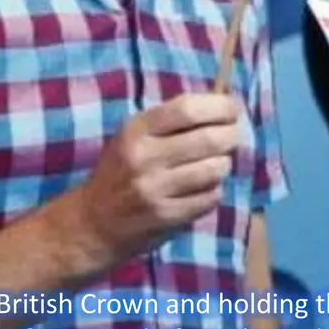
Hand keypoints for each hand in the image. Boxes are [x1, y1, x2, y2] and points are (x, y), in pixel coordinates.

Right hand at [66, 93, 242, 266]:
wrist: (93, 222)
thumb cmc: (120, 171)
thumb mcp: (133, 137)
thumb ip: (171, 122)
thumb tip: (222, 106)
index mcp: (136, 130)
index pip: (187, 109)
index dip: (218, 106)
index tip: (232, 108)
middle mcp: (144, 157)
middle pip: (208, 139)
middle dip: (231, 135)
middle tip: (234, 136)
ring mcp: (156, 189)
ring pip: (214, 170)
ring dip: (224, 164)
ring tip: (218, 163)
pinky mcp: (167, 216)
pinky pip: (210, 197)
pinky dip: (214, 190)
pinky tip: (204, 188)